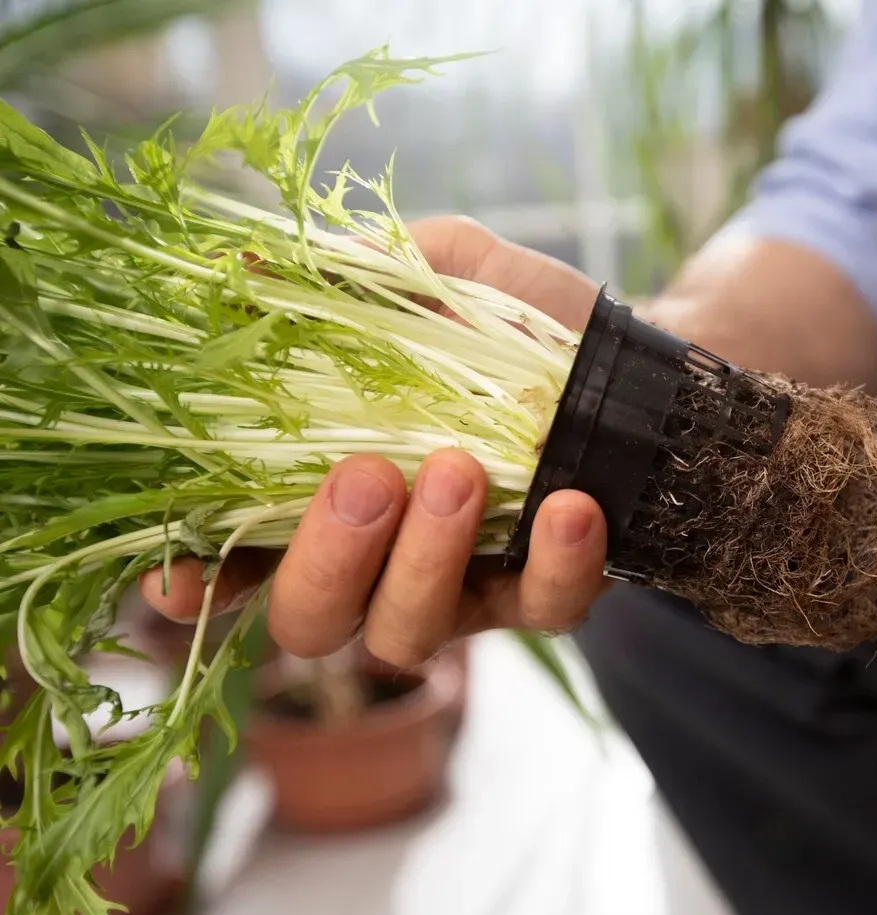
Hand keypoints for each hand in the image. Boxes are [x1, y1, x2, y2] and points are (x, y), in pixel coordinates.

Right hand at [141, 216, 610, 664]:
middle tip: (367, 475)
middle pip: (310, 620)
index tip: (177, 576)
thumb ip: (361, 276)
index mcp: (326, 492)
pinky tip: (570, 504)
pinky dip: (555, 566)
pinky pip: (544, 612)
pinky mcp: (548, 597)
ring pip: (408, 634)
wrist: (649, 362)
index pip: (235, 558)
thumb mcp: (446, 274)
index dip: (196, 580)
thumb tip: (252, 266)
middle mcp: (381, 561)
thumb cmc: (525, 324)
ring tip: (460, 468)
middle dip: (325, 560)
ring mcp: (463, 590)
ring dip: (425, 561)